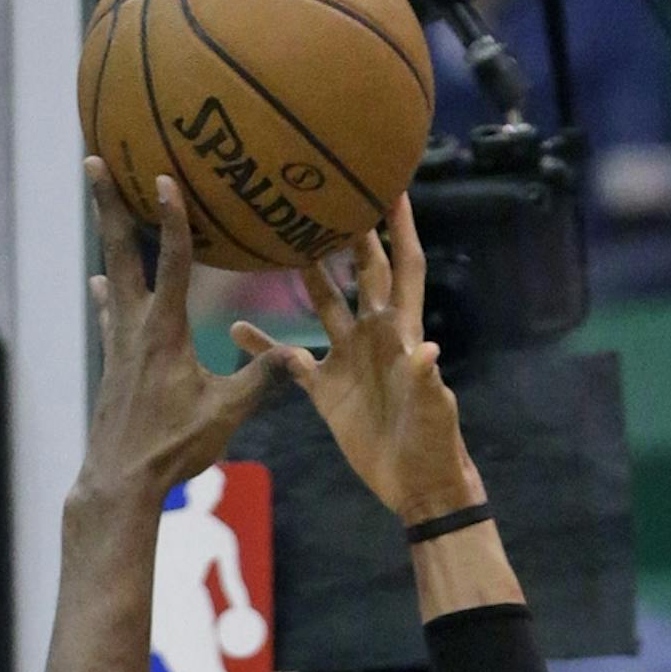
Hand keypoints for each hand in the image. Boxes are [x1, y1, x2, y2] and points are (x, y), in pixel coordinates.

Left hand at [78, 163, 294, 505]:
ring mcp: (118, 340)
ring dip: (109, 235)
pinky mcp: (112, 359)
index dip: (173, 217)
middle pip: (122, 249)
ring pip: (113, 271)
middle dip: (111, 203)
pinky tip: (102, 280)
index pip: (172, 262)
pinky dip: (109, 288)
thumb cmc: (174, 447)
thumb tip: (301, 355)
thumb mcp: (225, 413)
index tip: (164, 175)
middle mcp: (134, 325)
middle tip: (94, 158)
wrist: (120, 479)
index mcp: (165, 331)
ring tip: (102, 200)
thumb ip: (260, 380)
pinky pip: (111, 310)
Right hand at [233, 199, 479, 525]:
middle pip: (360, 270)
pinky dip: (265, 346)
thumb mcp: (432, 413)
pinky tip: (236, 328)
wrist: (417, 486)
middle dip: (348, 230)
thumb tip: (427, 349)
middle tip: (322, 189)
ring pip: (322, 304)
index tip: (391, 185)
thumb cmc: (434, 445)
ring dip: (304, 273)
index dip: (401, 228)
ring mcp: (347, 359)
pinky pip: (290, 360)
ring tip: (276, 236)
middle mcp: (373, 335)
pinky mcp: (326, 390)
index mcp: (402, 333)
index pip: (403, 267)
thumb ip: (426, 382)